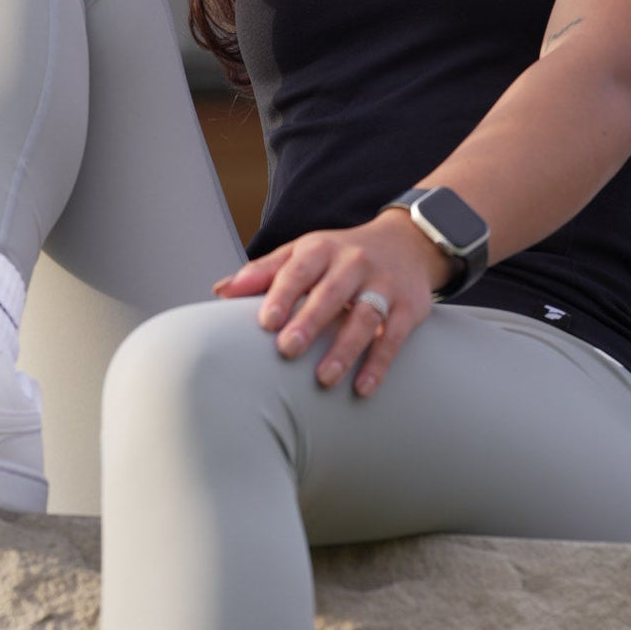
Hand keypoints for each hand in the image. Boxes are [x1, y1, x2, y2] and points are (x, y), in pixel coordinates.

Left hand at [213, 210, 451, 396]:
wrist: (408, 242)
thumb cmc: (340, 256)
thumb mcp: (304, 253)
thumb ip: (264, 273)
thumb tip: (220, 292)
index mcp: (322, 248)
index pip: (299, 268)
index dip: (282, 294)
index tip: (266, 322)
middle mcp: (354, 262)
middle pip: (332, 292)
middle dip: (310, 321)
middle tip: (288, 350)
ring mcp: (384, 284)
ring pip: (365, 315)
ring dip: (345, 348)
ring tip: (324, 379)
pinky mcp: (409, 307)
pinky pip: (393, 337)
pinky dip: (379, 362)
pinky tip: (362, 387)